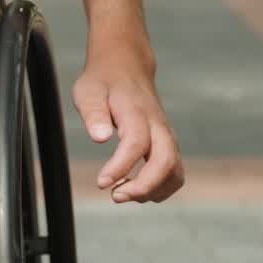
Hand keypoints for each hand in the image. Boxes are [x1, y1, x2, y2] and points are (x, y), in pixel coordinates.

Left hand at [72, 37, 183, 202]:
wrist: (126, 66)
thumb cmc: (103, 81)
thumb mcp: (88, 91)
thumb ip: (93, 114)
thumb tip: (100, 137)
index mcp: (136, 111)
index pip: (136, 143)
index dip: (120, 166)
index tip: (101, 183)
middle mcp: (157, 125)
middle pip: (165, 161)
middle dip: (144, 186)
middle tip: (116, 196)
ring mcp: (166, 136)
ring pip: (174, 171)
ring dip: (153, 191)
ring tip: (123, 194)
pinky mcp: (167, 144)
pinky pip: (173, 173)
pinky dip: (159, 188)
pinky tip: (135, 189)